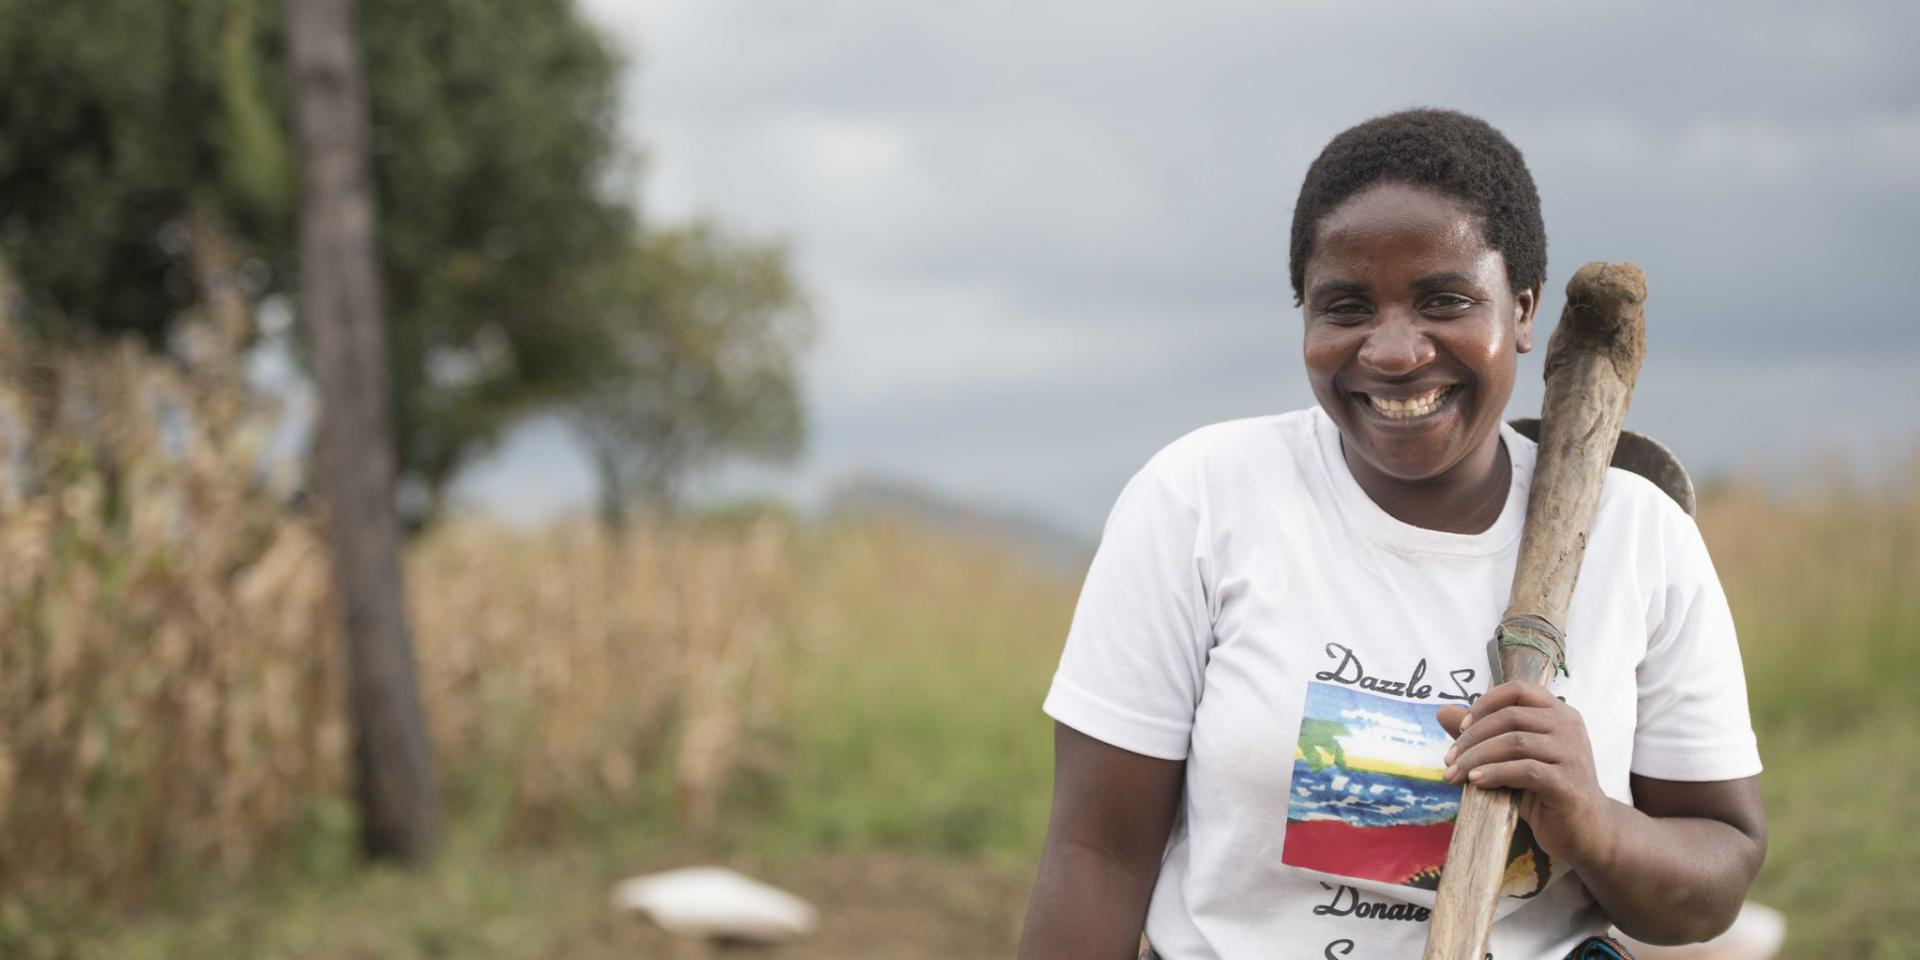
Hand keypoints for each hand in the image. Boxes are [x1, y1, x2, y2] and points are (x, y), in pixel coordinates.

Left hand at [1435, 682, 1615, 868]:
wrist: (1584, 830)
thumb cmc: (1544, 790)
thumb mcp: (1511, 757)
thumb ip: (1482, 734)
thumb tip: (1442, 711)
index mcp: (1558, 712)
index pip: (1518, 689)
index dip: (1485, 703)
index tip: (1461, 727)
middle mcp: (1569, 726)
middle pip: (1510, 717)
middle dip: (1472, 737)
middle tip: (1449, 760)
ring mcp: (1573, 754)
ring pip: (1514, 742)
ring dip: (1476, 758)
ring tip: (1455, 775)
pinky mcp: (1569, 783)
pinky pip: (1525, 770)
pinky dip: (1494, 774)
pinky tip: (1475, 783)